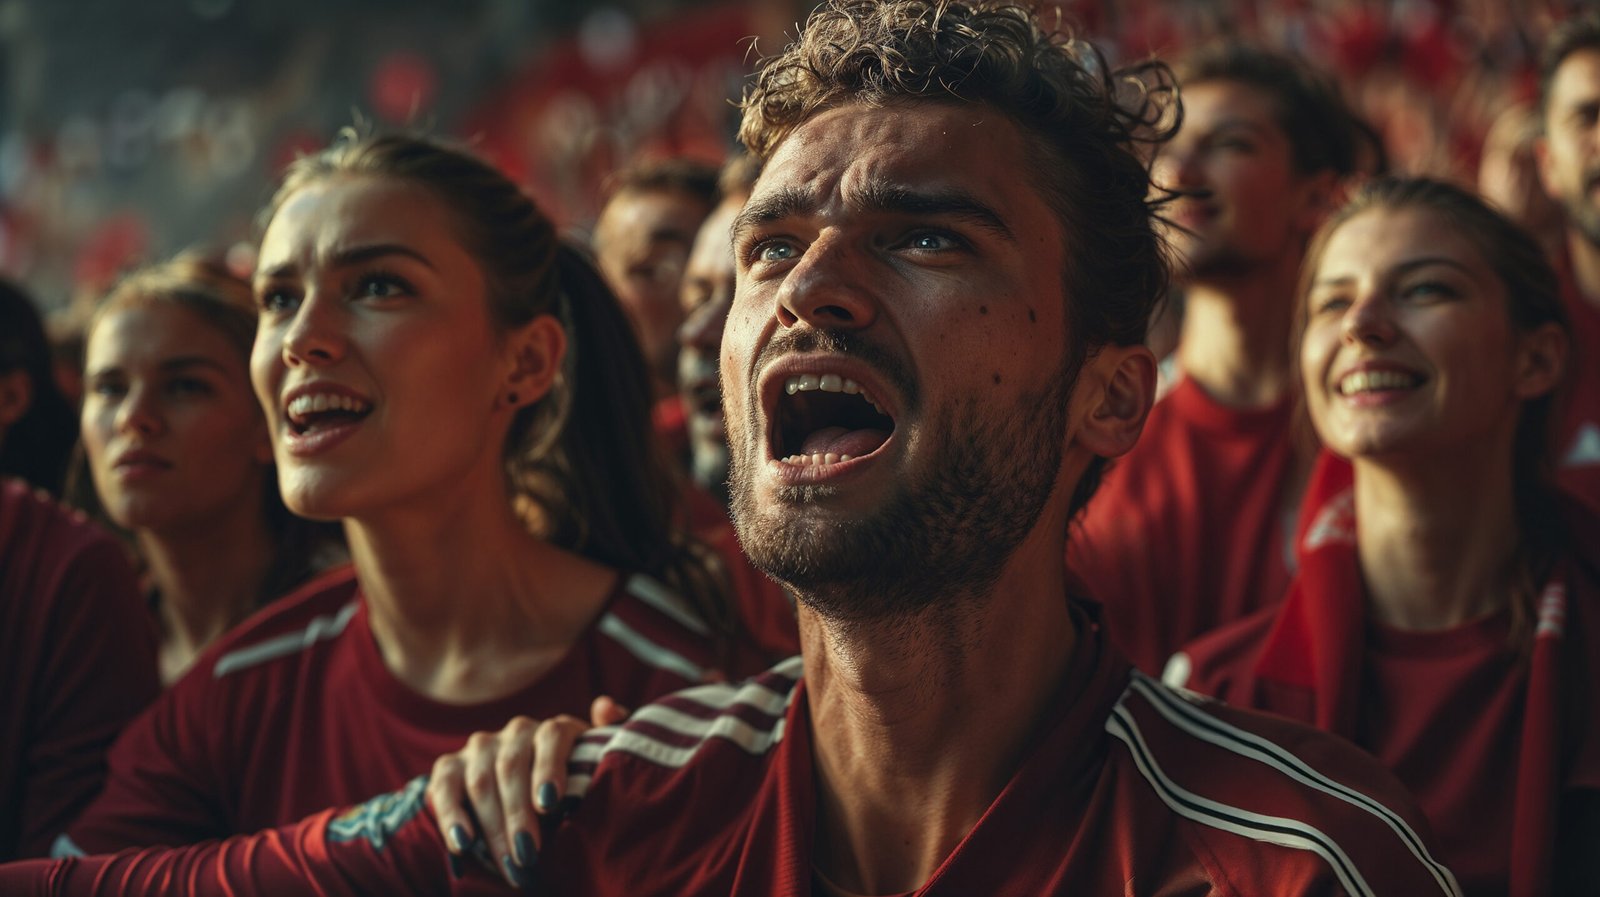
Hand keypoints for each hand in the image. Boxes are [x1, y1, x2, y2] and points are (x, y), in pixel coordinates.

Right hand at [426, 696, 629, 888]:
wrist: (527, 802)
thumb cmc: (573, 789)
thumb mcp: (595, 767)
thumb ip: (609, 737)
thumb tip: (605, 705)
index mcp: (554, 730)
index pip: (552, 736)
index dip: (549, 767)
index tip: (550, 804)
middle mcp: (515, 732)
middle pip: (513, 766)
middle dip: (519, 814)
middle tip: (529, 855)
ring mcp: (480, 748)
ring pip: (482, 781)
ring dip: (492, 826)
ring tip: (507, 862)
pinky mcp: (450, 768)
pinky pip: (444, 788)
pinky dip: (451, 816)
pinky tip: (463, 844)